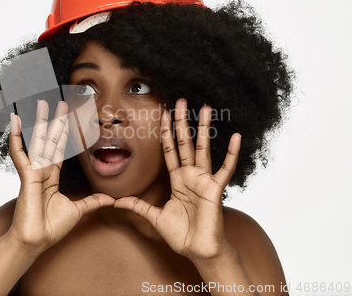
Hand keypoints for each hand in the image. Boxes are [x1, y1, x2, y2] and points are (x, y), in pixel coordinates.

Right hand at [6, 100, 113, 252]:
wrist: (37, 241)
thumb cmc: (51, 228)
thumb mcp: (78, 210)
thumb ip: (92, 202)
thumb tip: (110, 199)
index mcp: (52, 177)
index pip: (60, 148)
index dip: (64, 132)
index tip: (68, 117)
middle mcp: (42, 170)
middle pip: (50, 140)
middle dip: (56, 121)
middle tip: (60, 103)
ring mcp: (33, 172)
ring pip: (37, 141)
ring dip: (39, 122)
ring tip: (41, 103)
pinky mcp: (26, 176)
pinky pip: (20, 154)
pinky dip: (16, 137)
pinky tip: (16, 121)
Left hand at [115, 98, 240, 261]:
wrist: (198, 251)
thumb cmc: (181, 234)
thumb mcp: (154, 217)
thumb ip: (137, 206)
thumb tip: (116, 201)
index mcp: (177, 180)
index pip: (170, 150)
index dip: (166, 132)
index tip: (163, 113)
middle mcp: (190, 176)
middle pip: (184, 143)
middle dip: (181, 122)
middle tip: (180, 100)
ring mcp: (203, 181)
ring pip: (202, 149)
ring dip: (204, 128)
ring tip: (205, 108)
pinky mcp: (215, 190)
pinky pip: (225, 169)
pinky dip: (231, 154)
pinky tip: (236, 137)